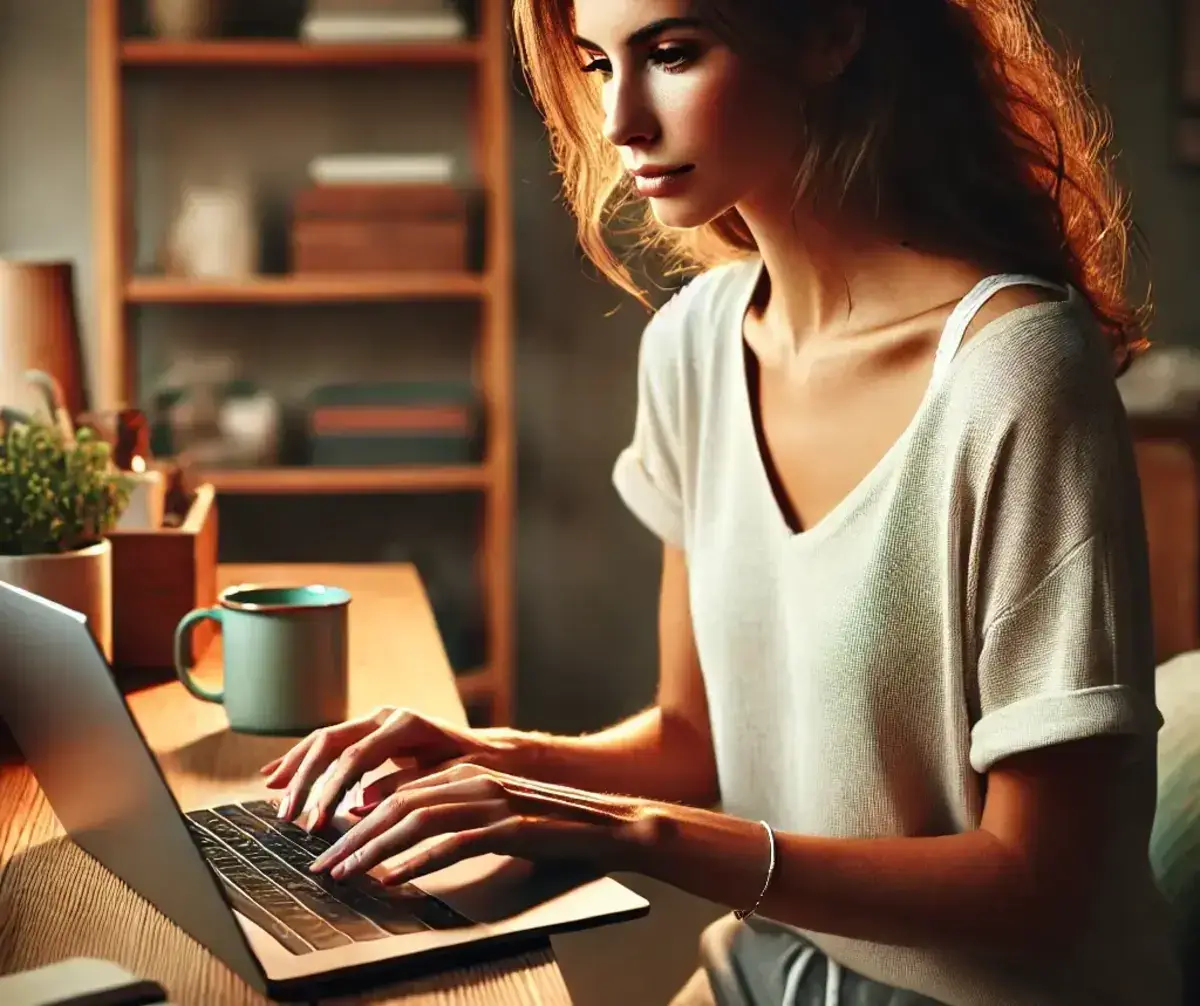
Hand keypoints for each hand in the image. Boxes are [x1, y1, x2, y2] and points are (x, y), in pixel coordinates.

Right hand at [258, 707, 518, 829]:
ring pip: (325, 739)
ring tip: (273, 794)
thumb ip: (405, 787)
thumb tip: (360, 805)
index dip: (331, 791)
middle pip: (331, 743)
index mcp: (406, 725)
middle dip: (305, 780)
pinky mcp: (370, 731)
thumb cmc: (475, 768)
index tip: (315, 824)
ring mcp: (376, 720)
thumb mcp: (447, 779)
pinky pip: (330, 743)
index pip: (355, 758)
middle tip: (287, 815)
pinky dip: (303, 759)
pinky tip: (278, 773)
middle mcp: (386, 716)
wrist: (491, 752)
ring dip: (297, 768)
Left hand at [306, 762, 658, 886]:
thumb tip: (404, 853)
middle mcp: (474, 780)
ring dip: (373, 849)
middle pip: (395, 803)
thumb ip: (455, 825)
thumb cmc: (554, 831)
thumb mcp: (496, 820)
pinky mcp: (508, 826)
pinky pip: (451, 844)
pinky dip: (416, 862)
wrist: (610, 827)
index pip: (398, 791)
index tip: (331, 843)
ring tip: (345, 875)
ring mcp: (491, 801)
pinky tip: (392, 881)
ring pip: (414, 819)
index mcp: (467, 774)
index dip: (358, 816)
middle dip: (352, 836)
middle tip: (323, 865)